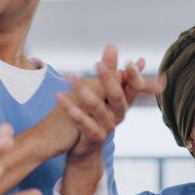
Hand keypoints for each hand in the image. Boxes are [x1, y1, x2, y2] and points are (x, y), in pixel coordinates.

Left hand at [54, 46, 162, 160]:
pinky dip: (71, 109)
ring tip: (71, 77)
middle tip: (98, 63)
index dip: (135, 76)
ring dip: (84, 92)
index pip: (134, 87)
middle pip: (118, 96)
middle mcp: (118, 114)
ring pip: (98, 109)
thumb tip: (115, 47)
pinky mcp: (94, 137)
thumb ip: (111, 72)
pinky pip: (83, 123)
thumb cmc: (97, 116)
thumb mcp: (105, 93)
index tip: (132, 61)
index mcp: (123, 102)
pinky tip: (59, 96)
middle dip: (109, 79)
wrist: (86, 148)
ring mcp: (107, 127)